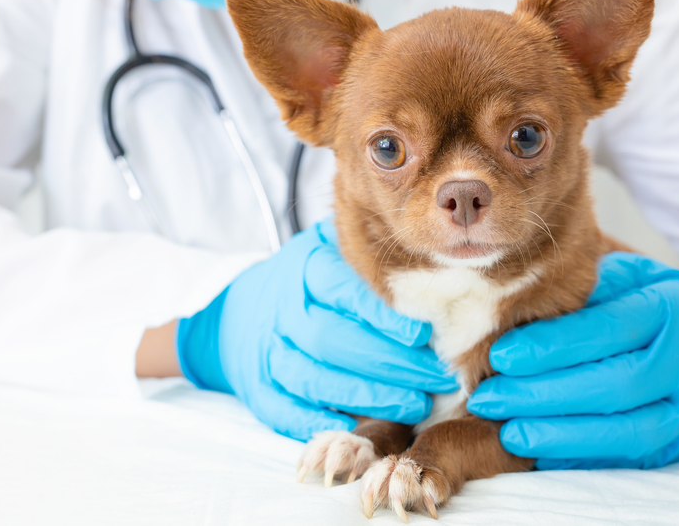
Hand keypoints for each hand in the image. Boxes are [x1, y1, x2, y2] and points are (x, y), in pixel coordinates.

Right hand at [177, 220, 457, 440]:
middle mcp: (282, 310)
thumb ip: (370, 254)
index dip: (382, 317)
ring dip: (367, 398)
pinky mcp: (257, 387)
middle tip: (437, 378)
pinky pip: (283, 411)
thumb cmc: (307, 281)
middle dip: (389, 365)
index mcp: (304, 269)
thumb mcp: (333, 249)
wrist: (241, 311)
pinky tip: (358, 428)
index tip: (423, 336)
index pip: (342, 292)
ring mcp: (266, 351)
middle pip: (331, 341)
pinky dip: (319, 423)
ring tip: (415, 405)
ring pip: (312, 379)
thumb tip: (434, 259)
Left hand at [467, 252, 678, 468]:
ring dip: (558, 433)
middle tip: (489, 396)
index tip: (501, 354)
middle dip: (543, 394)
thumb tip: (521, 295)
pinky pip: (624, 455)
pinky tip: (535, 448)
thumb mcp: (632, 277)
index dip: (552, 346)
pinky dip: (577, 454)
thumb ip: (588, 286)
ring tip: (506, 429)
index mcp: (667, 310)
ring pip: (622, 430)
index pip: (606, 330)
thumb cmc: (656, 306)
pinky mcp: (674, 443)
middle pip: (612, 384)